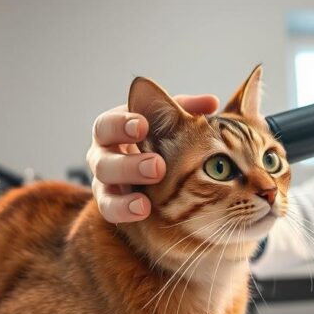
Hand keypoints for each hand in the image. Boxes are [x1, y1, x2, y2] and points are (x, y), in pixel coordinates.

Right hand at [87, 94, 218, 222]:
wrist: (155, 174)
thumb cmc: (160, 137)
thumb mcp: (171, 121)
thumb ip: (188, 110)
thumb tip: (211, 102)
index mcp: (113, 130)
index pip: (107, 125)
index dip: (121, 125)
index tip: (142, 126)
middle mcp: (102, 155)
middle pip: (102, 160)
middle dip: (129, 165)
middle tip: (157, 167)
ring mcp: (104, 182)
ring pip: (103, 189)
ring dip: (126, 195)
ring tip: (147, 202)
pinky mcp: (110, 205)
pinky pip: (110, 211)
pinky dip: (125, 211)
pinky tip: (143, 211)